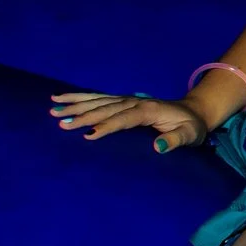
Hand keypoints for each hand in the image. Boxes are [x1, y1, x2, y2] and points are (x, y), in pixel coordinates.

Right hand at [49, 91, 211, 153]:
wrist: (192, 111)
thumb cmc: (190, 126)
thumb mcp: (190, 135)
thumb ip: (176, 140)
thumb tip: (159, 146)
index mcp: (150, 110)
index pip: (125, 118)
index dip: (108, 126)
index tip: (89, 135)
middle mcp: (135, 102)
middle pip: (106, 109)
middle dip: (83, 116)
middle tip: (61, 123)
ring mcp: (126, 99)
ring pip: (97, 101)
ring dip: (75, 105)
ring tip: (53, 110)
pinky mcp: (121, 101)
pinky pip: (97, 98)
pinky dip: (78, 98)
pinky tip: (60, 98)